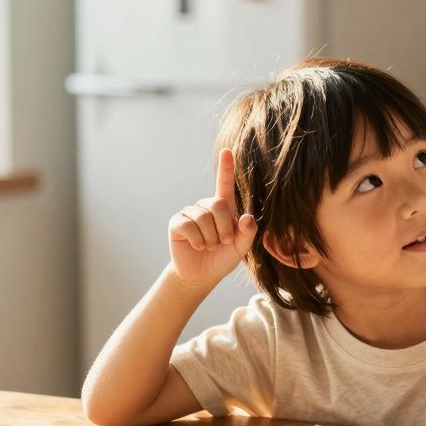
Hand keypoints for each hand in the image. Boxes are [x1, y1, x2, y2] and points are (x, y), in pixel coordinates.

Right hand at [167, 148, 258, 287]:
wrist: (201, 274)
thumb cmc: (222, 258)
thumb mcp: (240, 248)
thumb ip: (248, 233)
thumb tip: (247, 217)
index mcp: (224, 208)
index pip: (225, 184)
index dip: (226, 168)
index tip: (227, 151)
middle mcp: (206, 206)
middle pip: (218, 205)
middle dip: (224, 228)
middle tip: (222, 242)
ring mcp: (190, 213)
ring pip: (203, 218)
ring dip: (210, 238)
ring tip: (208, 246)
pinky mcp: (177, 222)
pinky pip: (188, 226)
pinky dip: (197, 240)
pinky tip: (197, 246)